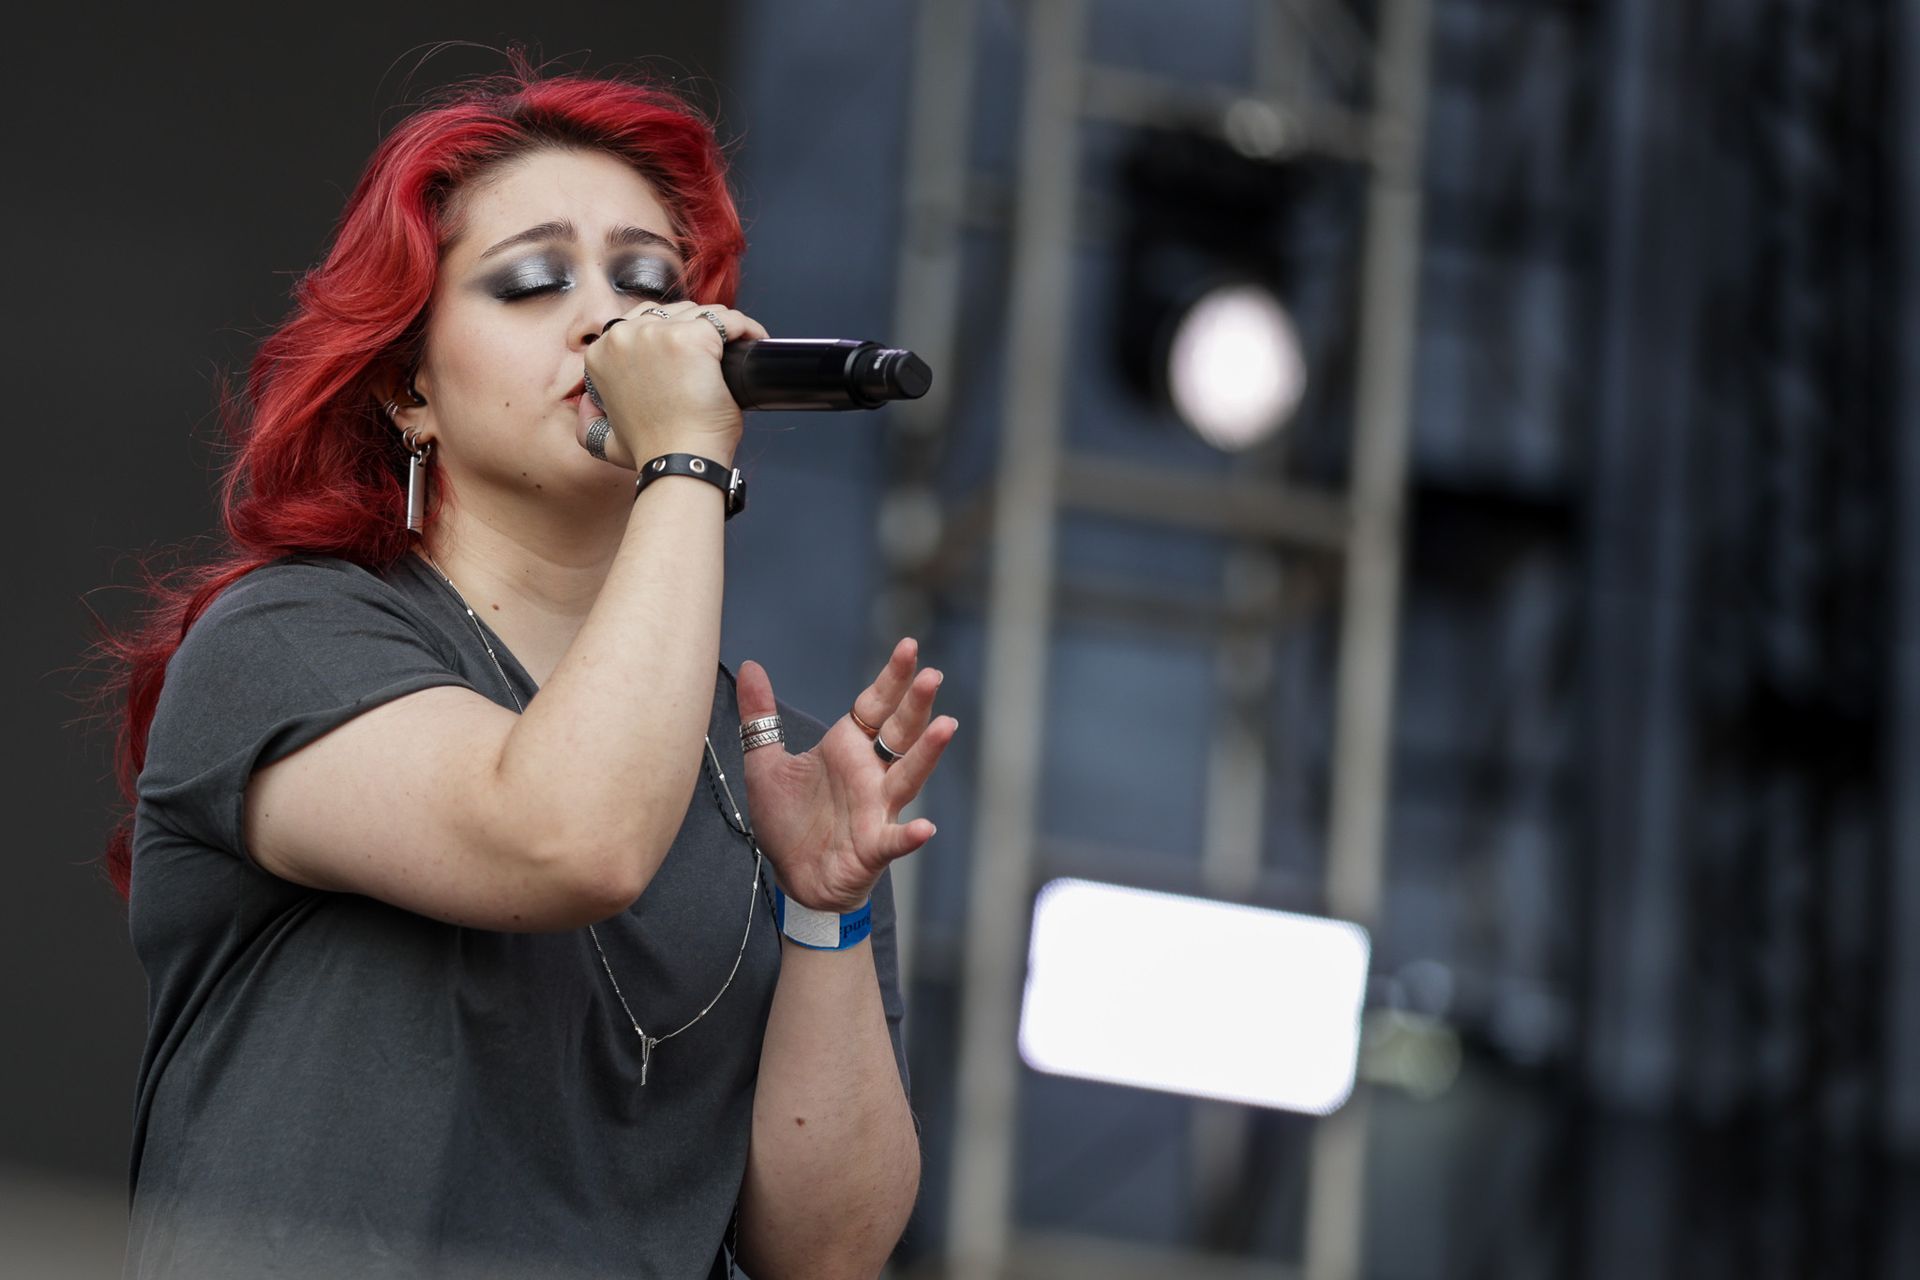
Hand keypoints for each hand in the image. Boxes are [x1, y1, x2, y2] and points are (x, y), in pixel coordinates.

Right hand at [579, 300, 769, 467]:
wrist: (680, 463)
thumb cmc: (652, 453)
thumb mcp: (605, 439)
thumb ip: (591, 422)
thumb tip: (588, 407)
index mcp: (601, 353)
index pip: (641, 322)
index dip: (669, 334)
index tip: (689, 354)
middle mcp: (624, 335)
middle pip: (671, 312)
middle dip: (695, 329)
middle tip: (713, 357)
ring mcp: (658, 333)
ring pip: (701, 313)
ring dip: (721, 329)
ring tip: (736, 350)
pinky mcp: (693, 338)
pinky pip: (728, 320)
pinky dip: (746, 328)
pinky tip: (753, 341)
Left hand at [736, 639, 957, 913]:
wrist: (793, 877)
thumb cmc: (789, 821)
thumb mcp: (765, 764)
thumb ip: (760, 718)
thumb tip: (749, 666)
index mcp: (848, 748)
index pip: (876, 705)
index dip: (892, 677)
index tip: (908, 646)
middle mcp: (871, 773)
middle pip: (900, 732)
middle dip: (916, 704)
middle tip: (932, 675)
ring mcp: (877, 809)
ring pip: (908, 776)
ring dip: (927, 753)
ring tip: (947, 726)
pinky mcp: (873, 847)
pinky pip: (894, 840)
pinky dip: (910, 836)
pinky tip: (925, 828)